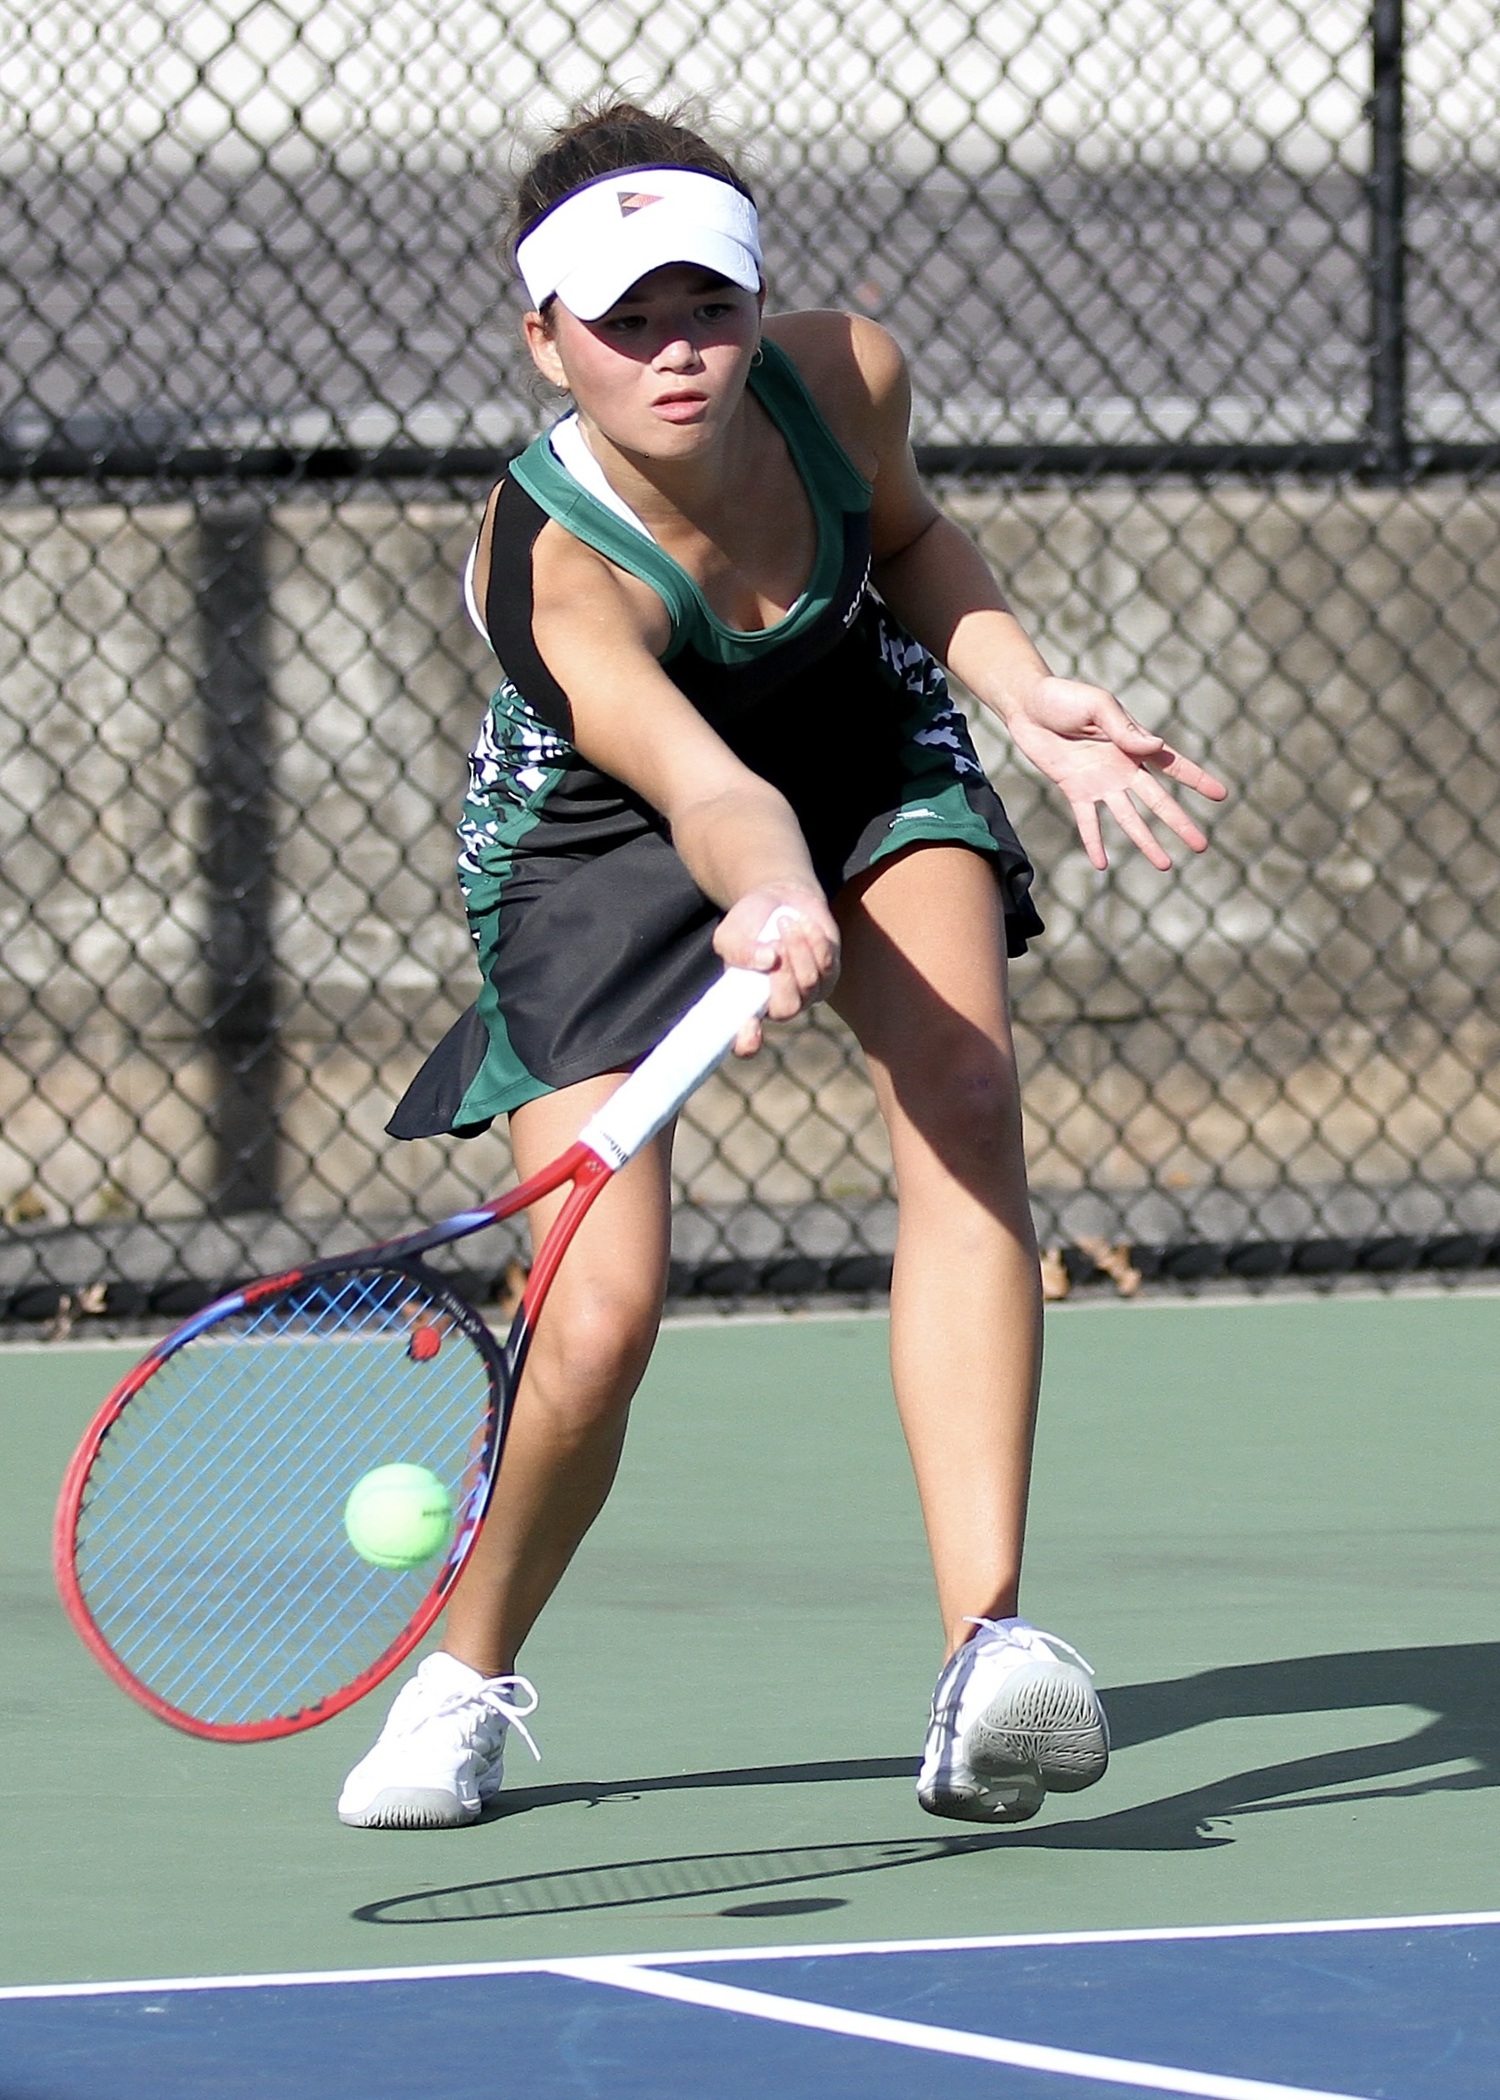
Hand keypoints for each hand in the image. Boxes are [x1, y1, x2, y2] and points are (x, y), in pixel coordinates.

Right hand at [713, 886, 840, 1054]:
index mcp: (747, 1004)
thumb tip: (768, 962)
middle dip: (782, 975)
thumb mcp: (731, 934)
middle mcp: (778, 1006)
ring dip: (797, 948)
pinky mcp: (830, 976)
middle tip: (774, 944)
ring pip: (809, 983)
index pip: (745, 1039)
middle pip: (787, 1008)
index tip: (749, 1036)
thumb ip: (739, 951)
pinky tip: (802, 923)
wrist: (779, 899)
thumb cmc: (749, 923)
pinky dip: (813, 940)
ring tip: (784, 923)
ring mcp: (807, 994)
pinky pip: (826, 965)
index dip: (746, 1042)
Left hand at [1004, 675, 1227, 870]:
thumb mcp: (1098, 706)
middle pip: (1158, 801)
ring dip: (1146, 841)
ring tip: (1165, 865)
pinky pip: (1088, 822)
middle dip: (1180, 823)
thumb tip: (1155, 747)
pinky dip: (1094, 842)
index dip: (1197, 779)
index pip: (1173, 764)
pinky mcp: (1075, 791)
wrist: (1028, 705)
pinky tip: (1102, 864)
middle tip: (1201, 846)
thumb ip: (1123, 729)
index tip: (1220, 796)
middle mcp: (1123, 767)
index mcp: (1134, 743)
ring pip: (1129, 818)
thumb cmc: (1066, 697)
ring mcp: (1100, 782)